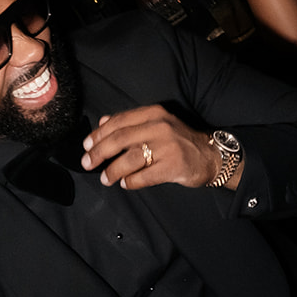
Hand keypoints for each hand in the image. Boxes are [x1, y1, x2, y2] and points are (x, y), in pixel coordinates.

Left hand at [81, 106, 221, 189]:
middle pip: (120, 139)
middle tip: (88, 163)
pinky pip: (145, 176)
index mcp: (153, 113)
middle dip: (99, 152)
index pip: (119, 122)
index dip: (99, 134)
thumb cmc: (178, 140)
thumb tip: (103, 122)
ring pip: (130, 158)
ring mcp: (168, 146)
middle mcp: (160, 127)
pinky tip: (126, 184)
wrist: (209, 155)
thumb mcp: (157, 123)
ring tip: (105, 178)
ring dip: (113, 170)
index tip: (87, 145)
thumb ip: (130, 122)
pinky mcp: (173, 166)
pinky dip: (131, 181)